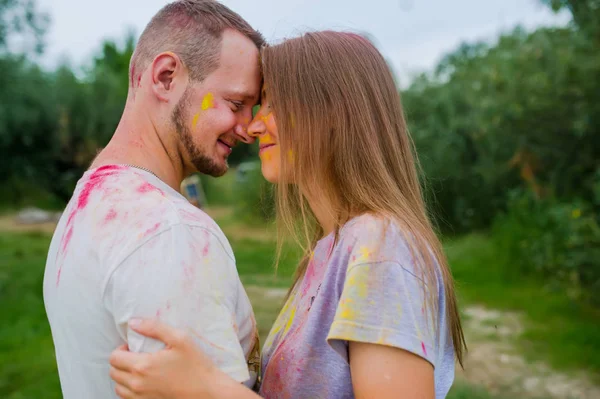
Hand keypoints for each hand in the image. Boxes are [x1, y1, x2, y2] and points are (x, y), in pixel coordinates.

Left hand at [109, 318, 227, 398]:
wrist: (207, 392)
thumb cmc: (196, 365)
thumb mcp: (180, 339)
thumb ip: (155, 327)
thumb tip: (133, 323)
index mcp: (143, 366)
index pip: (114, 357)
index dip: (120, 348)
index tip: (133, 346)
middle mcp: (137, 384)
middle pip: (113, 372)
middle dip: (120, 361)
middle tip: (135, 355)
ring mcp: (141, 397)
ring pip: (117, 387)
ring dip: (123, 376)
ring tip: (139, 368)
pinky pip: (126, 398)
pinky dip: (129, 389)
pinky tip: (143, 381)